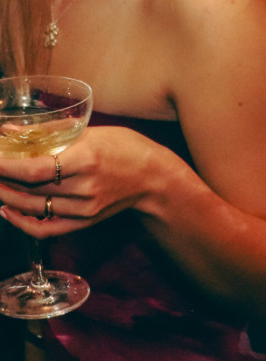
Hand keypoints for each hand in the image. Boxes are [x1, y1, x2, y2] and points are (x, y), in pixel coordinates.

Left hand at [0, 124, 165, 237]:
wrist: (155, 177)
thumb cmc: (126, 147)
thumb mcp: (93, 131)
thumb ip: (52, 132)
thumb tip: (11, 132)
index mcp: (87, 159)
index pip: (35, 170)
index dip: (5, 167)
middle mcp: (85, 187)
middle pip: (30, 189)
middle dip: (2, 180)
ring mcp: (84, 208)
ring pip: (33, 208)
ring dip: (7, 197)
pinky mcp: (84, 222)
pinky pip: (45, 229)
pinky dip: (21, 223)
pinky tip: (8, 210)